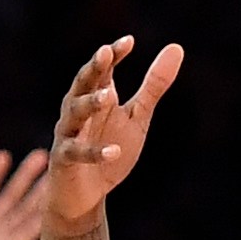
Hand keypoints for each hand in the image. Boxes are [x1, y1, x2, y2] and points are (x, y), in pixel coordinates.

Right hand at [48, 35, 183, 221]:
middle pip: (82, 83)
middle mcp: (77, 110)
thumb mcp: (138, 117)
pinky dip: (96, 152)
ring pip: (74, 113)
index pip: (103, 69)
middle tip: (105, 53)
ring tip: (109, 96)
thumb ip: (154, 86)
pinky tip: (114, 151)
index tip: (129, 42)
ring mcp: (68, 134)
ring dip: (90, 103)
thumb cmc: (110, 150)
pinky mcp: (64, 160)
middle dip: (94, 68)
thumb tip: (176, 47)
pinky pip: (78, 153)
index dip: (114, 54)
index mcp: (95, 96)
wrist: (86, 197)